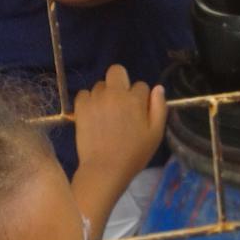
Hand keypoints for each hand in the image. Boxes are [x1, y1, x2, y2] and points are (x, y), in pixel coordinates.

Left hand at [71, 64, 166, 239]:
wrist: (105, 169)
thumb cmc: (134, 155)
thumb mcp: (155, 134)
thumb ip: (159, 109)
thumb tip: (158, 88)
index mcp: (135, 99)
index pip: (141, 86)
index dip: (141, 99)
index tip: (138, 113)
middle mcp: (114, 93)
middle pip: (117, 71)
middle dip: (121, 82)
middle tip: (120, 103)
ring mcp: (96, 98)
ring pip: (100, 85)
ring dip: (105, 95)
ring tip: (106, 115)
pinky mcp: (81, 106)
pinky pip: (84, 94)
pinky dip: (89, 101)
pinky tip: (93, 115)